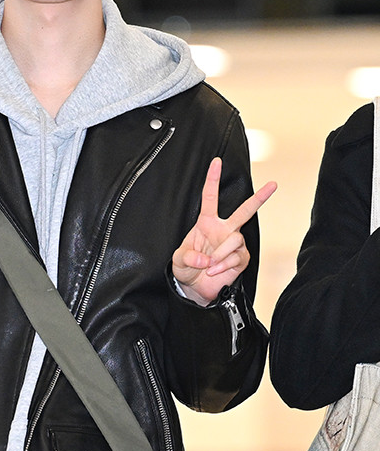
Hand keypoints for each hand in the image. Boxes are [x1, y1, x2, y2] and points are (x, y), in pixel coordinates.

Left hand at [172, 157, 276, 305]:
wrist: (195, 288)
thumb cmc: (187, 268)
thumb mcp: (178, 260)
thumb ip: (188, 256)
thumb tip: (205, 258)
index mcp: (207, 223)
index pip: (210, 198)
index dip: (213, 179)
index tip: (216, 162)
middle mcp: (224, 230)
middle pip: (244, 210)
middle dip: (259, 198)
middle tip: (273, 184)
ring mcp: (234, 244)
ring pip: (235, 239)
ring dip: (220, 253)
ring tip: (210, 265)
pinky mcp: (241, 258)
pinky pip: (236, 258)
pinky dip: (223, 266)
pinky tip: (214, 271)